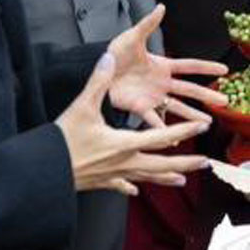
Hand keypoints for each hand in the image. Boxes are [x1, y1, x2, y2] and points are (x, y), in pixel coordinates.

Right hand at [57, 51, 210, 194]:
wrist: (44, 173)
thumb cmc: (62, 142)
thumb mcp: (81, 107)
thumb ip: (98, 82)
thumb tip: (108, 58)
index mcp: (124, 143)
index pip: (162, 136)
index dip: (185, 130)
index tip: (203, 126)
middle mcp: (124, 162)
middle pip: (162, 164)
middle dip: (185, 162)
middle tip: (205, 162)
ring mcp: (114, 175)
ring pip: (147, 178)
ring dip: (166, 177)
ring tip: (182, 180)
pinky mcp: (102, 183)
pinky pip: (121, 186)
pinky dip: (130, 187)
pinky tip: (135, 191)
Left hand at [104, 5, 229, 127]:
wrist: (95, 72)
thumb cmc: (113, 54)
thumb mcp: (132, 38)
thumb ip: (147, 24)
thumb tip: (161, 7)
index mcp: (162, 65)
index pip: (190, 66)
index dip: (207, 67)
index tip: (224, 70)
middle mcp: (161, 83)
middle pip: (189, 89)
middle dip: (207, 95)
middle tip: (225, 102)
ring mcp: (153, 97)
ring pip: (177, 107)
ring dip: (192, 115)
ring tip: (206, 123)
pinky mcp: (141, 108)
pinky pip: (155, 119)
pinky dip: (164, 130)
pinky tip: (176, 137)